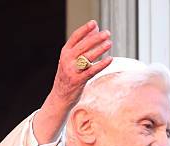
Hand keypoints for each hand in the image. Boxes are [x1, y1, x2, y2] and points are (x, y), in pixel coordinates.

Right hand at [33, 20, 112, 144]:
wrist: (60, 97)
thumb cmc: (69, 76)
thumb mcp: (71, 60)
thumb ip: (82, 47)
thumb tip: (95, 31)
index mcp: (65, 53)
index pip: (75, 38)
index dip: (84, 30)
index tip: (94, 23)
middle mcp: (67, 60)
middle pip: (82, 46)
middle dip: (95, 38)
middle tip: (107, 33)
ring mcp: (72, 70)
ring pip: (87, 57)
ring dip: (99, 49)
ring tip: (109, 43)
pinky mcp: (78, 81)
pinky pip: (91, 71)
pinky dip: (101, 65)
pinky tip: (109, 59)